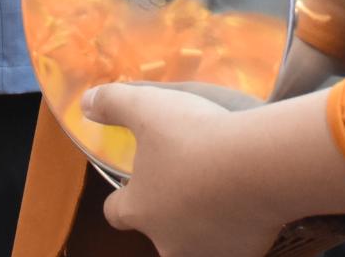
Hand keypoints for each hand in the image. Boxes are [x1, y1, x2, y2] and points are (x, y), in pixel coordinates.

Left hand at [85, 84, 282, 256]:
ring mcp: (206, 251)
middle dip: (170, 208)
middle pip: (159, 229)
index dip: (123, 195)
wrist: (259, 165)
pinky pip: (236, 241)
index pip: (116, 212)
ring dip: (205, 218)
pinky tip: (251, 196)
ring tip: (225, 183)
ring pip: (198, 238)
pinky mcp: (244, 254)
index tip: (135, 180)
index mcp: (140, 210)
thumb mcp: (147, 108)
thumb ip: (113, 103)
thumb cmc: (194, 138)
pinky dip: (240, 224)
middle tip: (191, 175)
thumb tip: (86, 103)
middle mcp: (168, 241)